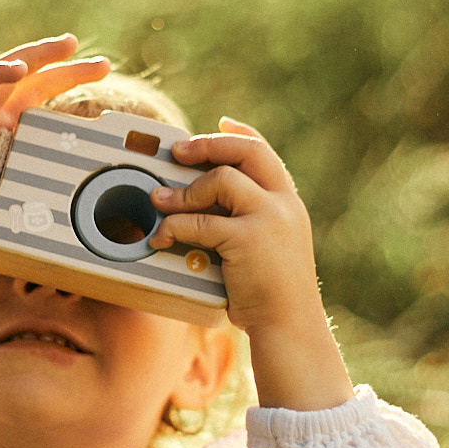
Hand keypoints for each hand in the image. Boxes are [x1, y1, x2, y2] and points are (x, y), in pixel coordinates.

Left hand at [148, 119, 353, 411]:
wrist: (290, 326)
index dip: (240, 133)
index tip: (220, 121)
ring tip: (158, 201)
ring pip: (220, 181)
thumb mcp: (272, 248)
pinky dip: (175, 226)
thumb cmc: (272, 295)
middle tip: (176, 152)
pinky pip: (201, 221)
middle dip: (206, 145)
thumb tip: (205, 206)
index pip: (264, 152)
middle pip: (244, 152)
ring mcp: (268, 218)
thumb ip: (250, 222)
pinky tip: (161, 236)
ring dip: (183, 191)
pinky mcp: (248, 239)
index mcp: (288, 203)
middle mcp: (283, 203)